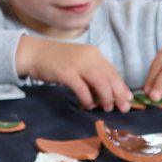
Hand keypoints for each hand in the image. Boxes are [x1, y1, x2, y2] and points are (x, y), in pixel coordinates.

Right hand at [17, 36, 131, 111]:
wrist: (33, 53)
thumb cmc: (56, 60)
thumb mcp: (79, 63)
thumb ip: (93, 74)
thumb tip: (109, 93)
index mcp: (94, 53)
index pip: (113, 71)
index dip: (122, 86)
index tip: (128, 99)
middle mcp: (88, 57)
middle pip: (110, 77)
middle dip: (119, 94)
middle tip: (123, 108)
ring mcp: (77, 64)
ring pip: (100, 83)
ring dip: (106, 98)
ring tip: (107, 108)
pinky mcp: (65, 72)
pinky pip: (82, 88)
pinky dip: (87, 99)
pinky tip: (88, 105)